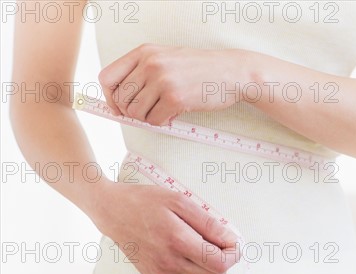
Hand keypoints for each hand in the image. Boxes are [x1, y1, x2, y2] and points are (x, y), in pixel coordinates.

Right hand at [89, 180, 241, 273]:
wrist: (112, 211)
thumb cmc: (147, 201)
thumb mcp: (180, 201)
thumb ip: (208, 223)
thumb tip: (231, 239)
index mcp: (178, 241)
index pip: (219, 263)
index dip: (233, 254)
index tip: (233, 243)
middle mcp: (169, 262)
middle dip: (224, 260)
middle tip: (218, 242)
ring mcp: (160, 273)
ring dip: (211, 270)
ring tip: (202, 250)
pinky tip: (189, 259)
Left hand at [98, 43, 251, 125]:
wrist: (232, 73)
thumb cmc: (202, 69)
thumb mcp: (168, 58)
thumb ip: (144, 71)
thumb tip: (121, 99)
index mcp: (144, 52)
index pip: (107, 77)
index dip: (110, 97)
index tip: (120, 107)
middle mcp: (150, 64)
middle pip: (121, 99)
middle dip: (132, 111)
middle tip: (148, 112)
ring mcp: (162, 81)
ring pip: (135, 112)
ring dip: (147, 118)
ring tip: (163, 112)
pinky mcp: (174, 98)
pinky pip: (153, 120)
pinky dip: (161, 122)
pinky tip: (173, 115)